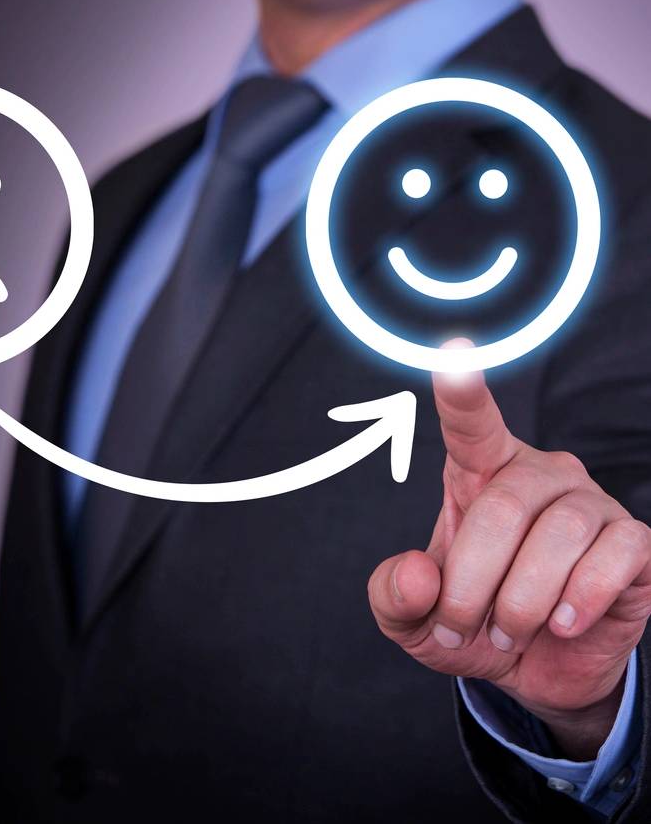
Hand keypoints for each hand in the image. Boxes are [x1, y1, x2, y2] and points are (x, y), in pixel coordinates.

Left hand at [369, 344, 650, 759]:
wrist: (534, 670)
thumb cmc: (470, 625)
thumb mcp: (413, 620)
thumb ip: (394, 595)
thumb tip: (418, 574)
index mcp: (480, 474)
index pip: (472, 425)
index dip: (463, 392)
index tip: (453, 350)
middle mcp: (539, 476)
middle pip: (504, 508)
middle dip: (471, 580)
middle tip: (456, 625)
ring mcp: (591, 505)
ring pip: (559, 535)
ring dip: (521, 601)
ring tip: (505, 635)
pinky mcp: (635, 545)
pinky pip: (616, 556)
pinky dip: (580, 599)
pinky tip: (562, 624)